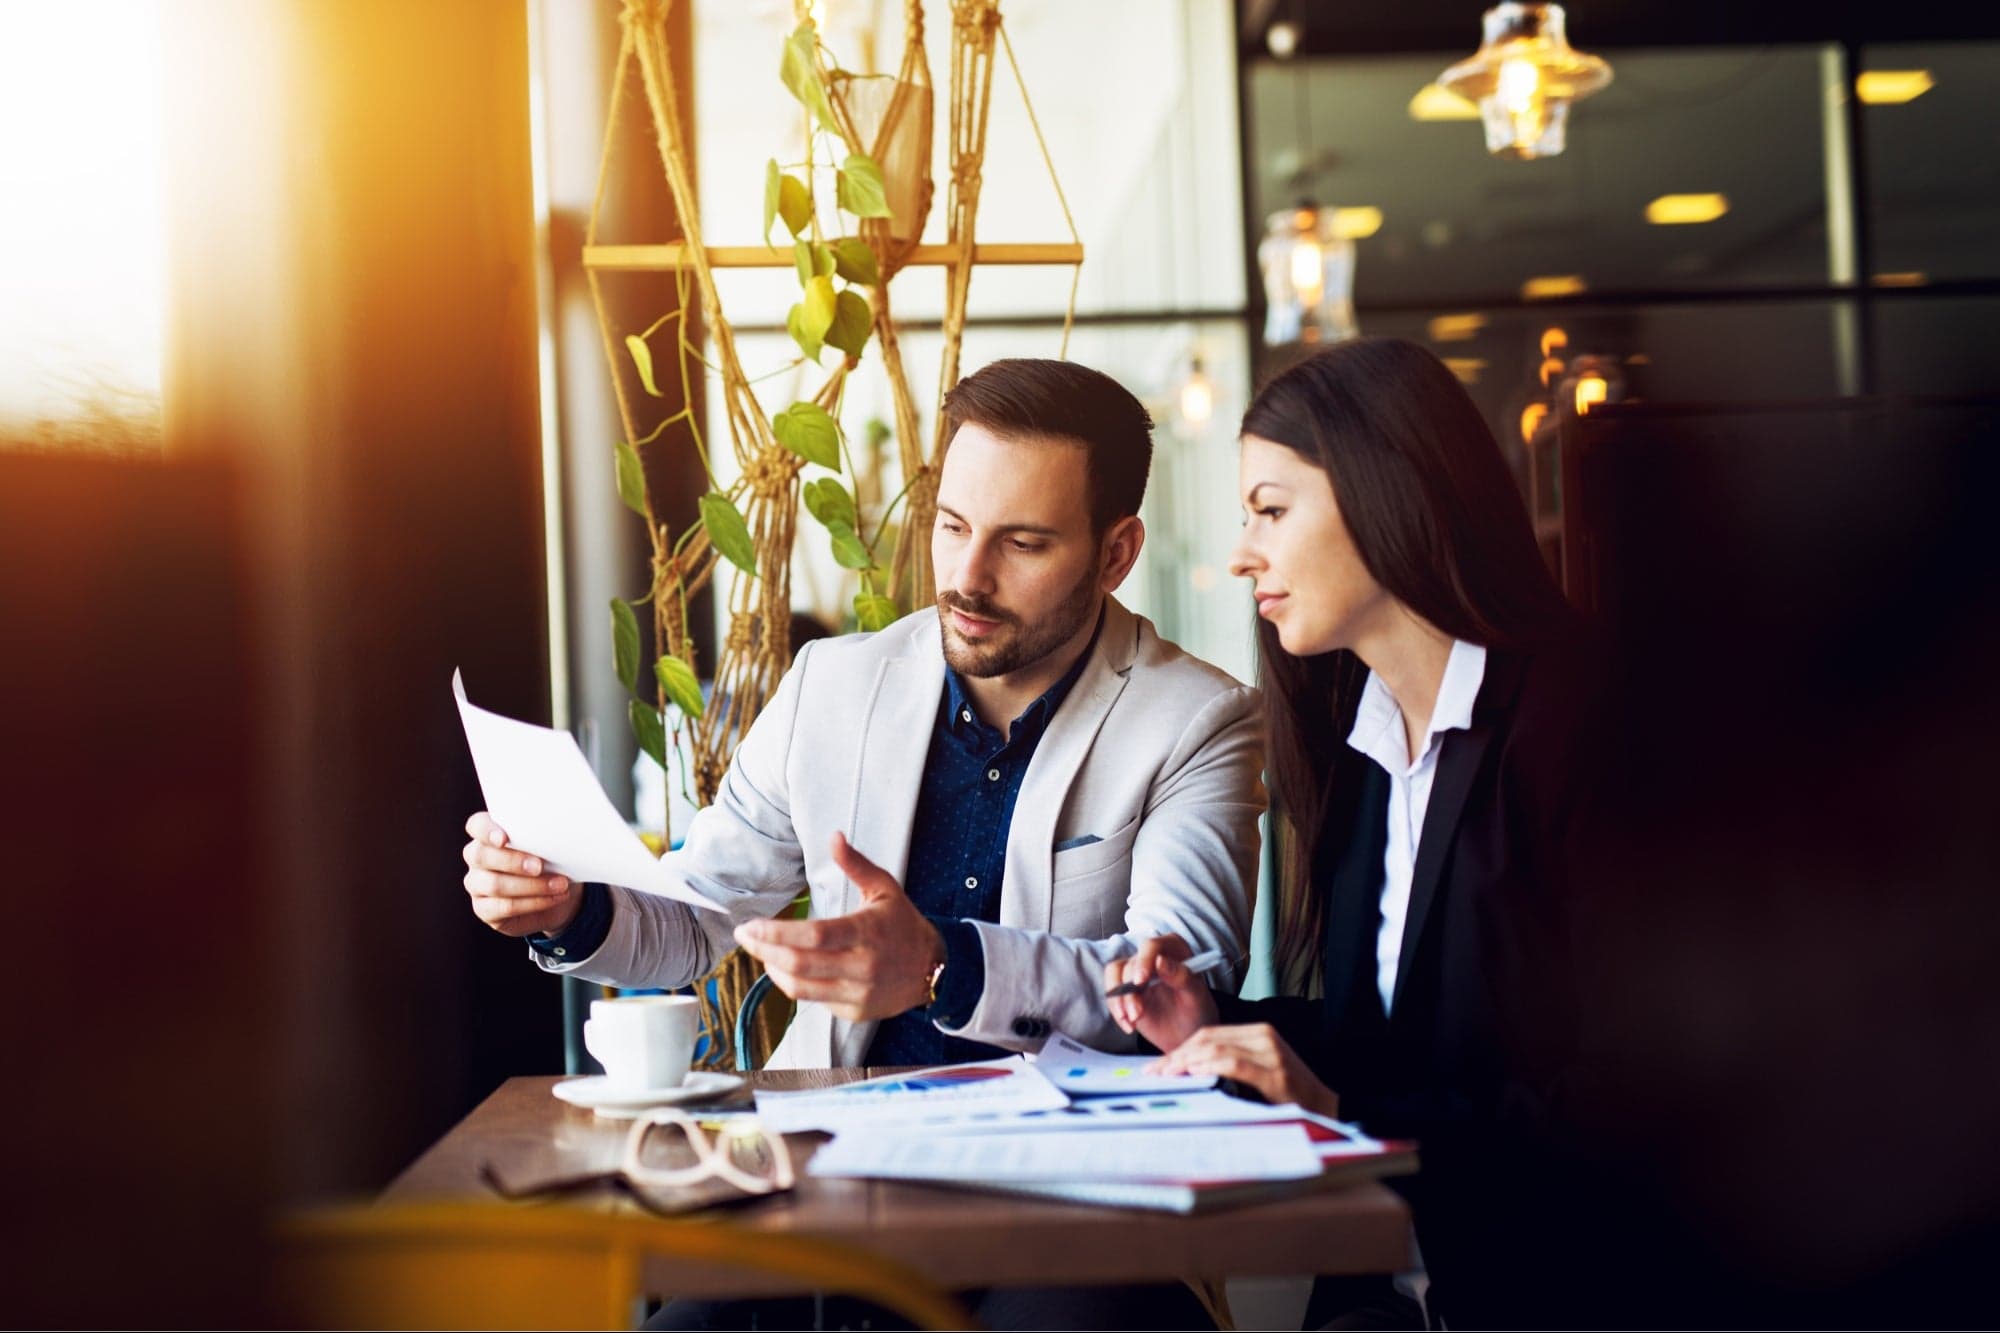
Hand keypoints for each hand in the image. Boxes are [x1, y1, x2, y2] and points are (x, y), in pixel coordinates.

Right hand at [461, 811, 579, 937]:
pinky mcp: (484, 909)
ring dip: (531, 886)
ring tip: (559, 885)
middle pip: (481, 856)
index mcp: (488, 833)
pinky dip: (533, 902)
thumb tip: (556, 834)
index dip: (486, 830)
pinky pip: (505, 907)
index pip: (476, 825)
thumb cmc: (551, 861)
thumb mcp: (551, 847)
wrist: (557, 895)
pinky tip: (553, 898)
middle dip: (512, 861)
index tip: (503, 838)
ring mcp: (477, 884)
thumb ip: (544, 838)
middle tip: (540, 866)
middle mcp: (476, 857)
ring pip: (494, 885)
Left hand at [732, 832, 944, 1022]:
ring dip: (773, 968)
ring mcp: (857, 993)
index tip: (751, 925)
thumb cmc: (903, 924)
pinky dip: (793, 983)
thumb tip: (833, 837)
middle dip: (764, 949)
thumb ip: (856, 864)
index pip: (813, 936)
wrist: (935, 969)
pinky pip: (813, 1001)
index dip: (777, 933)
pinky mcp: (854, 1012)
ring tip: (761, 950)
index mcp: (866, 932)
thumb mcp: (884, 888)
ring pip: (800, 988)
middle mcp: (862, 967)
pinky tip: (786, 967)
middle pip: (799, 963)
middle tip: (745, 936)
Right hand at [1103, 933, 1217, 1053]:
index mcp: (1173, 948)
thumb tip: (1160, 961)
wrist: (1188, 1033)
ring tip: (1132, 1020)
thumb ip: (1181, 977)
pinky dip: (1116, 1009)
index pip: (1151, 946)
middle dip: (1130, 992)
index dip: (1143, 961)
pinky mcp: (1126, 988)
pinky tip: (1128, 1025)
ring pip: (1116, 974)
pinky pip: (1112, 992)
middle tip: (1137, 1013)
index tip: (1140, 981)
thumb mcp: (1196, 995)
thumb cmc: (1197, 1010)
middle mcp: (1152, 955)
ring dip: (1119, 1000)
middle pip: (1130, 964)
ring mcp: (1137, 971)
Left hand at [1150, 1023, 1339, 1118]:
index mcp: (1258, 1034)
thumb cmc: (1289, 1097)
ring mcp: (1272, 1053)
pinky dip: (1209, 1068)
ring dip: (1186, 1062)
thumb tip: (1188, 1073)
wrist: (1328, 1110)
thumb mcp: (1258, 1073)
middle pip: (1208, 1039)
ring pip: (1217, 1048)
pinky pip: (1233, 1064)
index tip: (1158, 1066)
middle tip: (1154, 1073)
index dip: (1180, 1049)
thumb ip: (1230, 1066)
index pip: (1209, 1034)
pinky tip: (1193, 1075)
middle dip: (1177, 1056)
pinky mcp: (1275, 1073)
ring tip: (1167, 1076)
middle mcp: (1264, 1037)